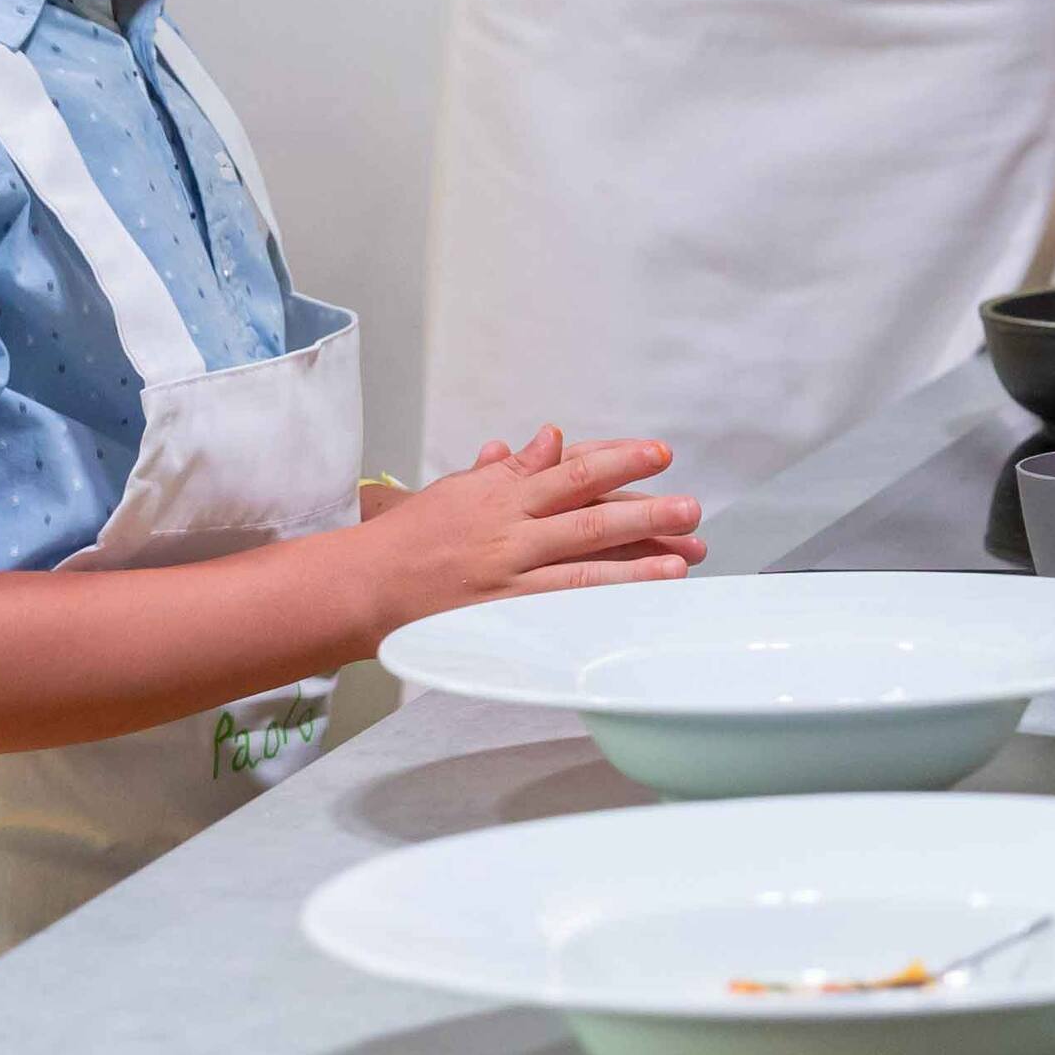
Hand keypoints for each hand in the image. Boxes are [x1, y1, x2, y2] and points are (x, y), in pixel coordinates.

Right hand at [366, 428, 704, 625]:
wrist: (363, 585)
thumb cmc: (412, 537)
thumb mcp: (461, 490)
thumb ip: (513, 468)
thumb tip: (554, 437)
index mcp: (503, 495)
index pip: (573, 472)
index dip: (620, 460)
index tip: (660, 453)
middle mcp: (510, 532)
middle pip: (588, 517)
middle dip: (645, 510)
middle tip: (691, 506)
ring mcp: (507, 577)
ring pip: (582, 567)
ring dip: (636, 563)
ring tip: (682, 558)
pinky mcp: (502, 617)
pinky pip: (559, 610)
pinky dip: (600, 606)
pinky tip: (632, 606)